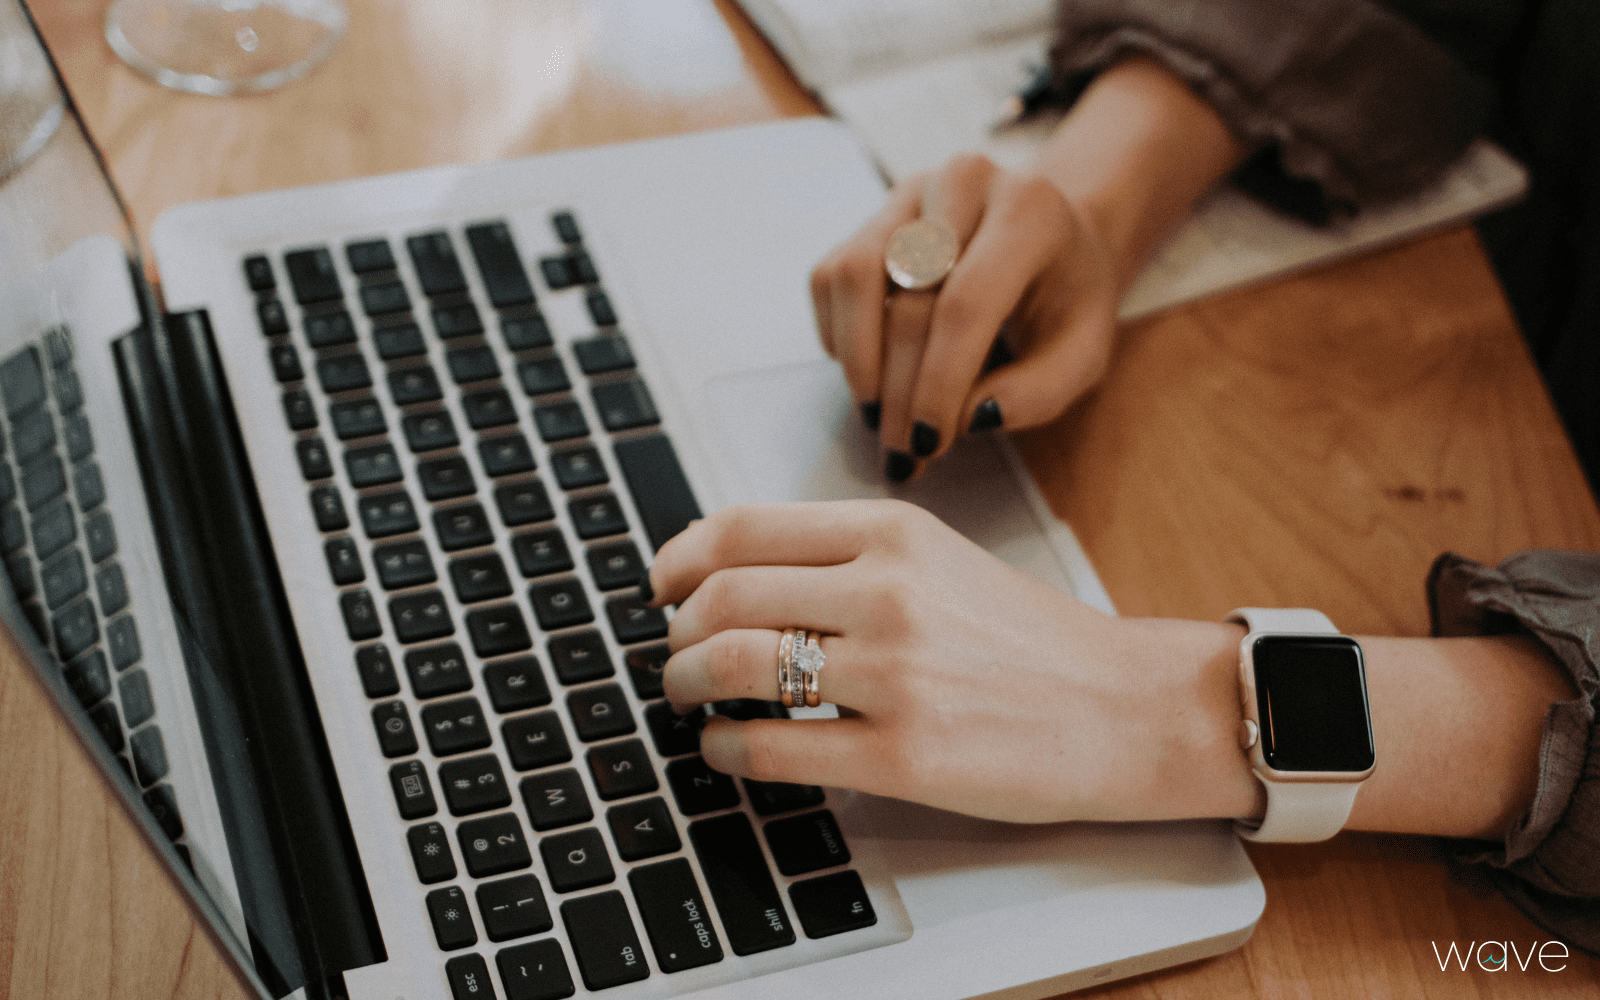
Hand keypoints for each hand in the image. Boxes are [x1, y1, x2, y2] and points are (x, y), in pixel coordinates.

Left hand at [648, 500, 1258, 823]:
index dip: (679, 557)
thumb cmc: (1032, 640)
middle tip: (673, 654)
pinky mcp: (904, 756)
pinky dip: (724, 750)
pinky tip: (725, 751)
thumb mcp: (941, 561)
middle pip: (723, 596)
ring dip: (686, 685)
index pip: (743, 527)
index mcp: (894, 533)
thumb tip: (736, 575)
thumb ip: (847, 557)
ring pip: (734, 666)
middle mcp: (889, 592)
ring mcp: (895, 675)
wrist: (1126, 708)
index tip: (660, 584)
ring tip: (689, 699)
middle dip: (676, 632)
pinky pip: (772, 748)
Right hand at [810, 155, 1118, 481]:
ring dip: (858, 359)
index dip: (938, 381)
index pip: (965, 303)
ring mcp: (911, 192)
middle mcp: (965, 183)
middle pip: (908, 297)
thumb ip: (1038, 393)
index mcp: (1028, 212)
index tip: (929, 443)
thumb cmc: (1068, 299)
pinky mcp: (874, 213)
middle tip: (901, 451)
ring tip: (877, 414)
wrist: (1055, 235)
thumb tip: (969, 418)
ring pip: (854, 276)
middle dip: (899, 389)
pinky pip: (831, 277)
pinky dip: (838, 334)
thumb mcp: (1083, 353)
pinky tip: (871, 370)